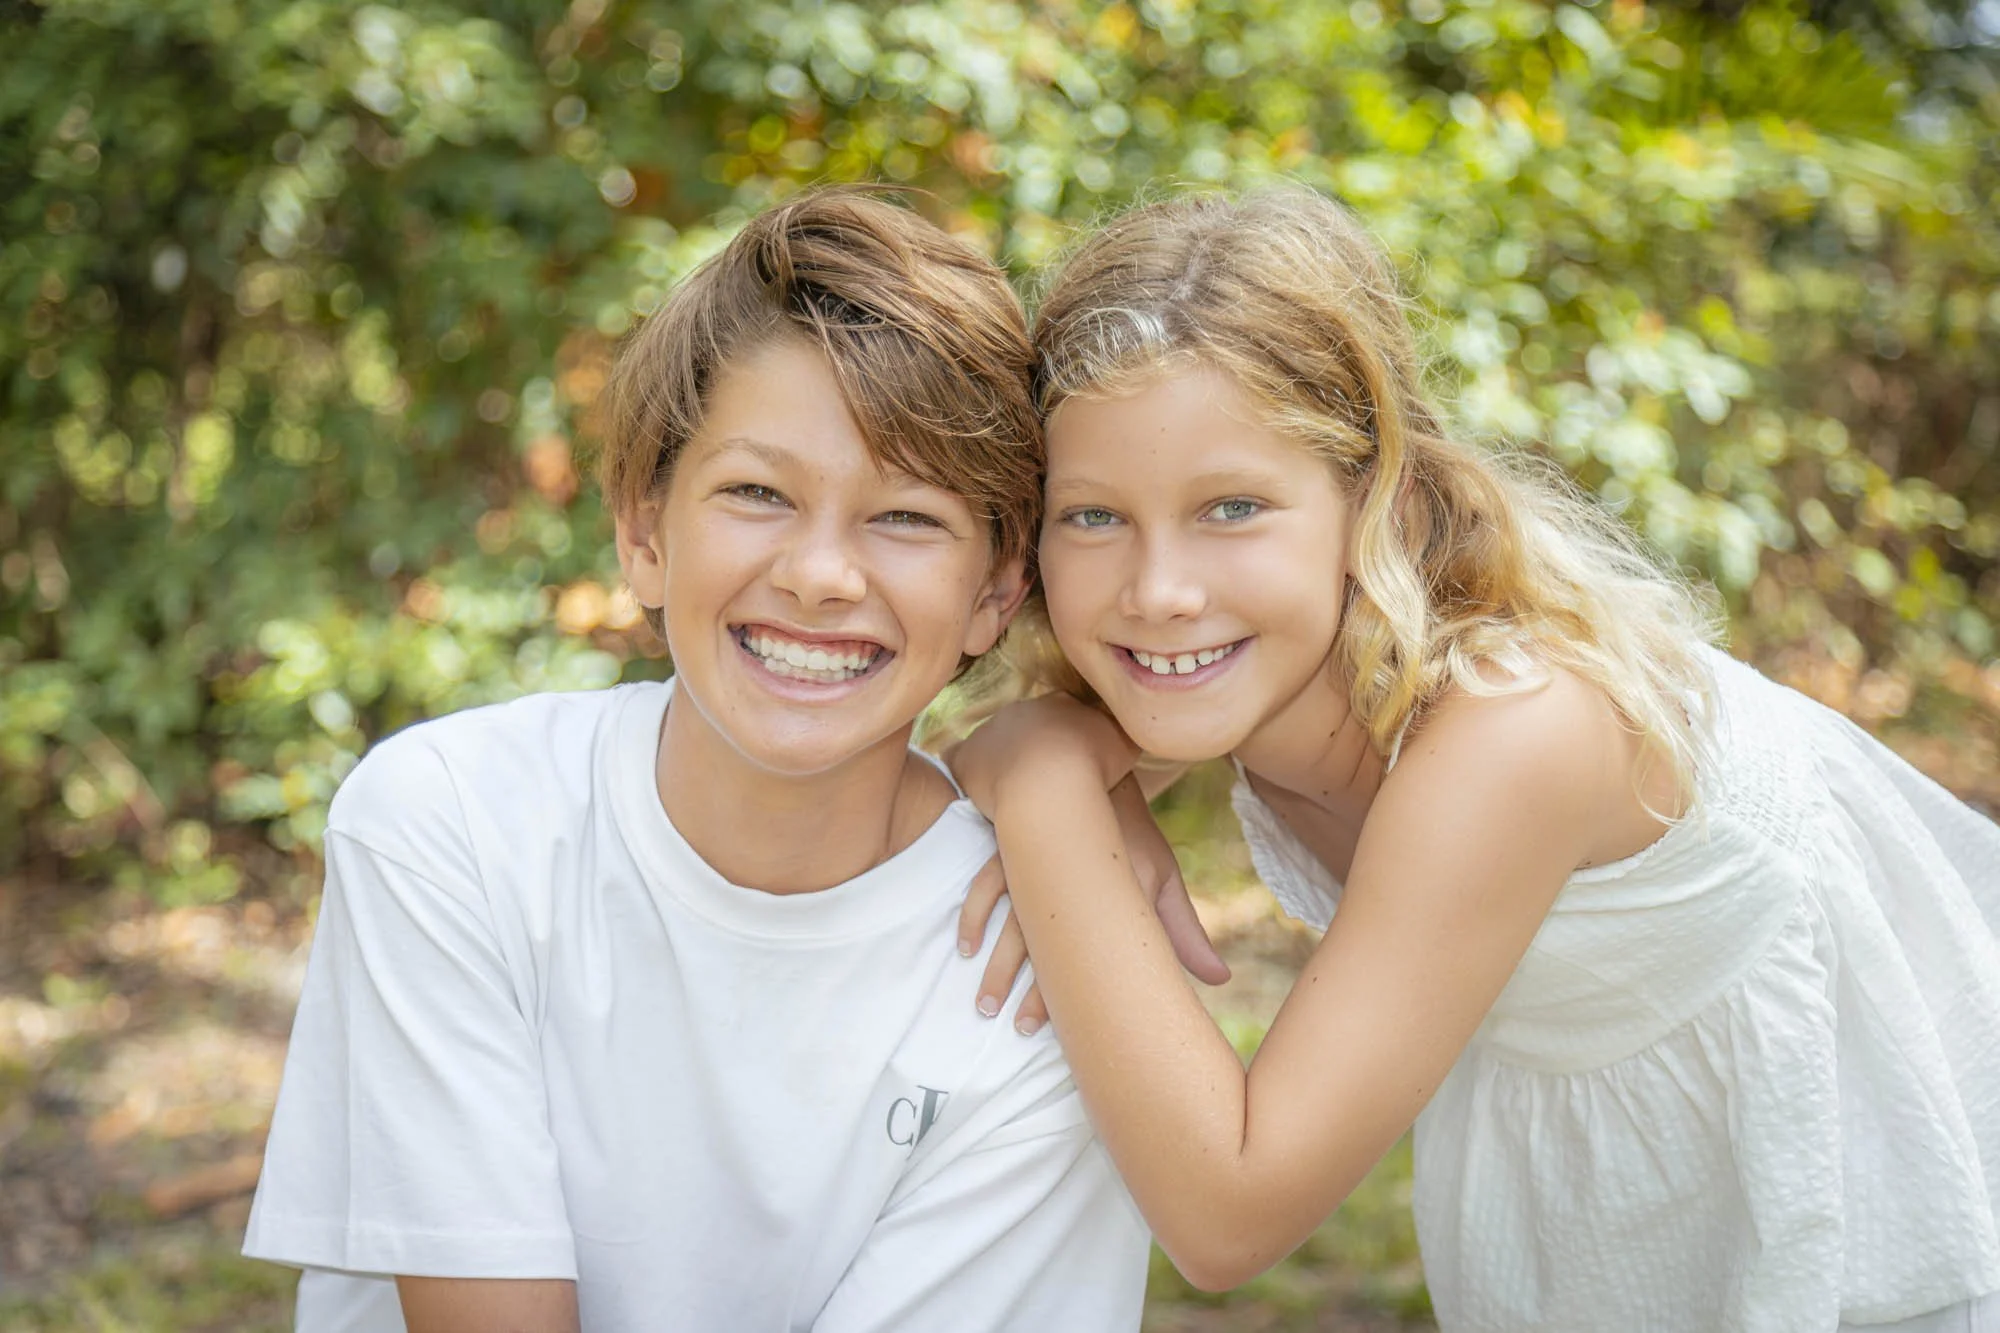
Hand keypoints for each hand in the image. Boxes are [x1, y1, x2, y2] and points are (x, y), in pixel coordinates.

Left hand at [944, 694, 1136, 817]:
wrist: (1051, 783)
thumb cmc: (1095, 766)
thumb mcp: (1126, 745)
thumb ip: (1127, 736)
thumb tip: (1138, 732)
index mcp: (1058, 705)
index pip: (1061, 717)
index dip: (1067, 741)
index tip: (1073, 764)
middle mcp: (1019, 711)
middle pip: (1024, 729)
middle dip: (1032, 750)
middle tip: (1042, 782)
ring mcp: (988, 733)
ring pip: (992, 746)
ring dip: (1000, 765)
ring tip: (1012, 795)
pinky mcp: (965, 758)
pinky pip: (960, 764)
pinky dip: (966, 775)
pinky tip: (973, 796)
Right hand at [958, 776, 1229, 1033]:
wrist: (1093, 763)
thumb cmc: (1132, 831)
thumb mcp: (1160, 877)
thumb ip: (1184, 933)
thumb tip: (1220, 980)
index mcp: (1113, 889)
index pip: (1089, 954)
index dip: (1063, 995)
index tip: (1046, 1029)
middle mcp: (1071, 877)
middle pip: (1041, 945)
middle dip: (1022, 990)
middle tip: (1009, 1026)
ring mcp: (1035, 859)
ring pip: (1009, 921)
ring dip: (994, 964)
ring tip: (983, 1003)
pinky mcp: (1008, 844)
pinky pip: (984, 884)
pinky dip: (973, 915)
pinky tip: (966, 945)